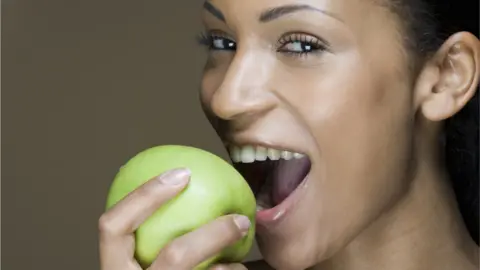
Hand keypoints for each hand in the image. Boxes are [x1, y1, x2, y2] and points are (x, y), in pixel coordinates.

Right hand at [98, 168, 250, 269]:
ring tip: (242, 264)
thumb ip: (149, 244)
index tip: (182, 173)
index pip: (111, 227)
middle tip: (240, 219)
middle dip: (213, 234)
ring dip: (233, 269)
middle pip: (175, 256)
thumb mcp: (141, 267)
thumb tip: (181, 191)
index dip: (144, 195)